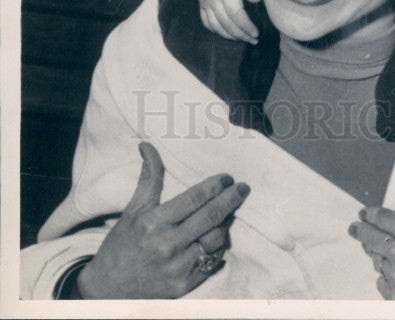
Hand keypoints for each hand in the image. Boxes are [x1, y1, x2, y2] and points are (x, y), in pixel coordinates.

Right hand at [77, 142, 248, 298]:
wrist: (109, 290)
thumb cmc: (121, 245)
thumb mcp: (133, 210)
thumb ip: (148, 178)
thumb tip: (148, 146)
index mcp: (153, 223)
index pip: (195, 199)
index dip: (215, 186)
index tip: (227, 178)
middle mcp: (167, 245)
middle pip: (210, 217)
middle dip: (231, 200)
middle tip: (243, 188)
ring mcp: (177, 267)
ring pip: (215, 239)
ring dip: (226, 224)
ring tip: (229, 213)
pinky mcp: (184, 285)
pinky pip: (212, 262)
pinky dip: (219, 247)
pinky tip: (219, 236)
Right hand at [197, 0, 261, 42]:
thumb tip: (257, 0)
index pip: (236, 15)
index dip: (246, 27)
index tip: (256, 33)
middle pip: (226, 24)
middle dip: (241, 35)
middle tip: (254, 40)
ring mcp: (205, 2)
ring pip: (215, 26)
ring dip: (230, 35)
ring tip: (243, 39)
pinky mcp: (201, 2)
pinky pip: (206, 21)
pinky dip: (216, 30)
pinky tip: (226, 32)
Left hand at [350, 176, 394, 300]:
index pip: (383, 218)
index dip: (371, 213)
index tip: (364, 212)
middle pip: (372, 239)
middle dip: (362, 230)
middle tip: (355, 227)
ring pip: (378, 263)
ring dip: (375, 253)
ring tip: (372, 248)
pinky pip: (384, 286)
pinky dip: (384, 277)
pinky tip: (386, 273)